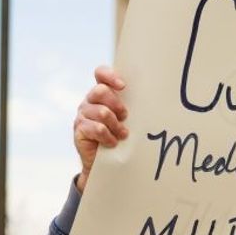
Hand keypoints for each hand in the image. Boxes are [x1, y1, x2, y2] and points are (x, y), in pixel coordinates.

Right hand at [75, 66, 128, 192]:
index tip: (123, 86)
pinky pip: (97, 128)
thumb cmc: (119, 135)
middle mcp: (89, 100)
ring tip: (122, 134)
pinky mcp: (79, 129)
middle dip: (117, 105)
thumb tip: (155, 99)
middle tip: (125, 116)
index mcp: (101, 93)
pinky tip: (113, 142)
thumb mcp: (125, 117)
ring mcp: (82, 114)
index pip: (100, 73)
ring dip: (116, 125)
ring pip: (102, 112)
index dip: (110, 76)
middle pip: (100, 91)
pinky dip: (109, 137)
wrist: (104, 161)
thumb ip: (130, 105)